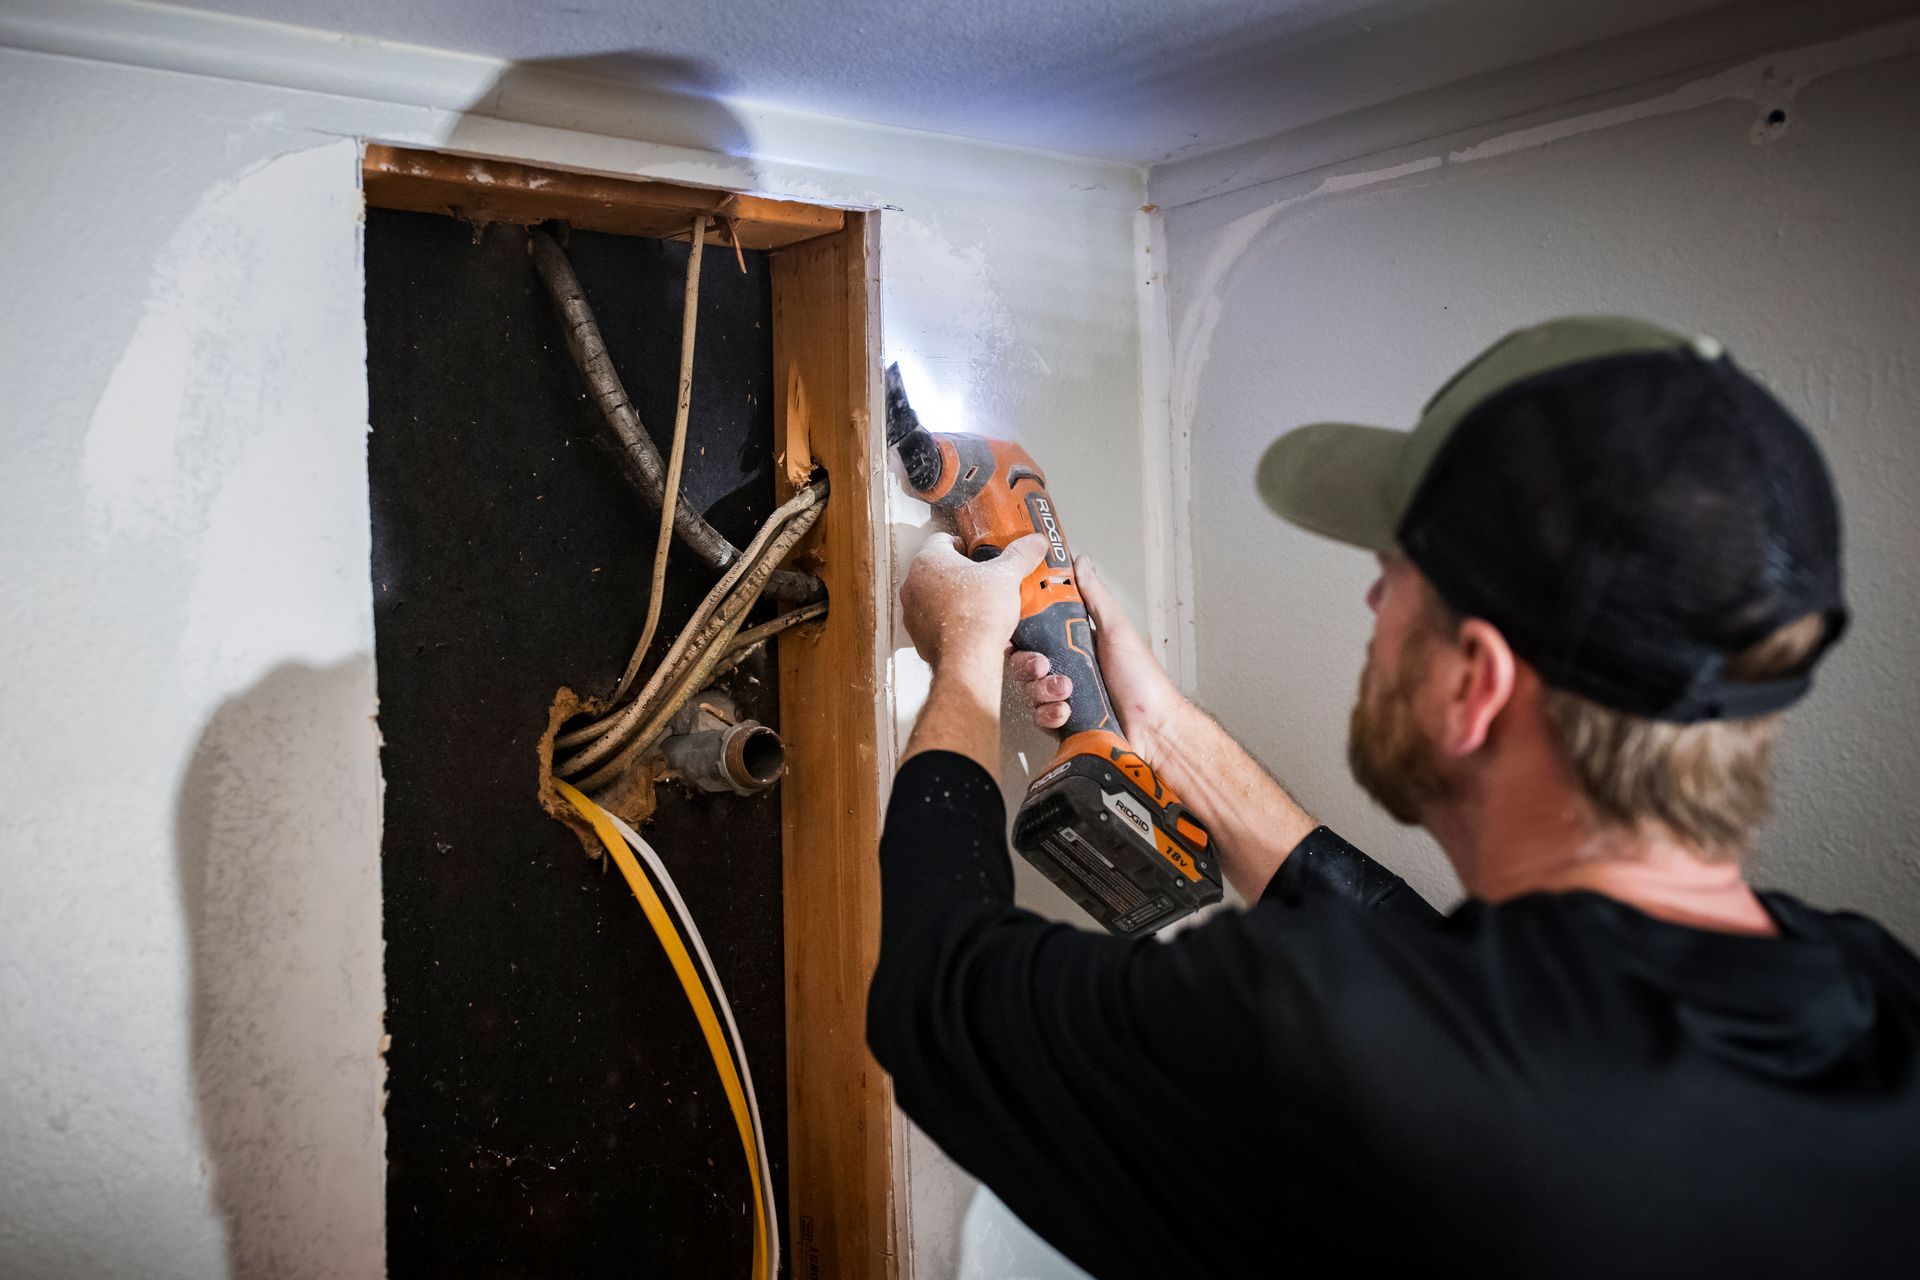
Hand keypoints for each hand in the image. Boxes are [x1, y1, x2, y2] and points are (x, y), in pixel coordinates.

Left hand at [901, 532, 1049, 674]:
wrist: (967, 657)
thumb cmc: (978, 613)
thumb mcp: (1006, 576)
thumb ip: (1020, 555)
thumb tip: (1035, 542)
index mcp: (929, 560)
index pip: (941, 540)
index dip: (962, 544)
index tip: (977, 553)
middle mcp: (914, 584)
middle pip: (936, 569)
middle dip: (958, 573)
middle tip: (981, 579)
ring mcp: (912, 612)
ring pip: (932, 597)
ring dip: (950, 598)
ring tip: (977, 604)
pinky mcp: (918, 636)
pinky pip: (933, 622)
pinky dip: (948, 622)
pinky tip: (969, 626)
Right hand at [1009, 555, 1185, 753]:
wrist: (1153, 732)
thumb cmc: (1143, 682)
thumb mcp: (1117, 631)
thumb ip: (1096, 597)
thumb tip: (1081, 562)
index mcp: (1077, 644)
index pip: (1036, 631)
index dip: (1021, 630)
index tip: (1013, 628)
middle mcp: (1068, 669)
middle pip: (1025, 661)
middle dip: (1028, 664)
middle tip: (1042, 665)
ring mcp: (1064, 697)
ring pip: (1030, 690)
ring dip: (1044, 690)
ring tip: (1066, 691)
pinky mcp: (1063, 723)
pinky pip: (1040, 717)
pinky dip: (1050, 715)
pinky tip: (1066, 713)